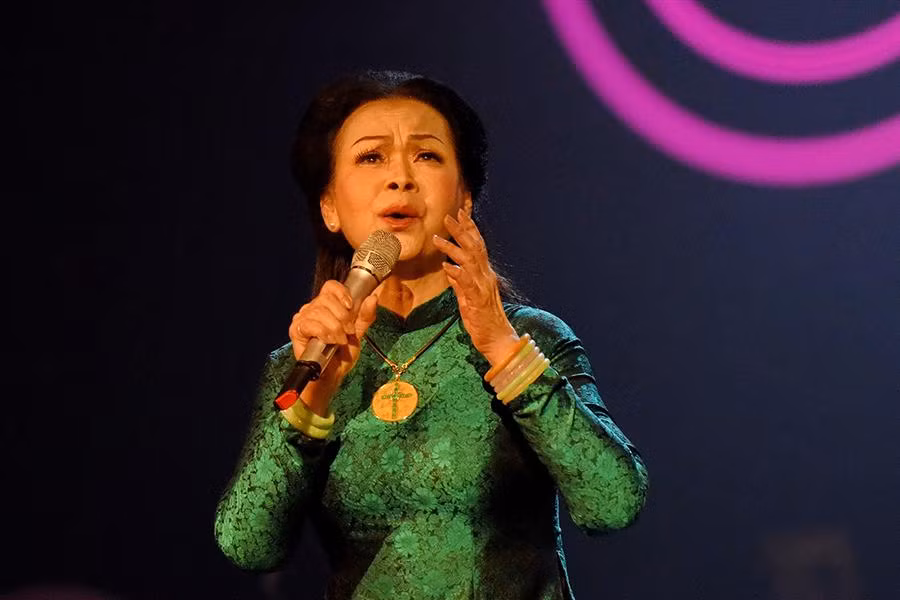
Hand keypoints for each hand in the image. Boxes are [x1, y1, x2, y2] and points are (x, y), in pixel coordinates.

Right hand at [288, 280, 378, 411]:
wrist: (333, 374)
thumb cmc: (342, 354)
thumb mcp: (358, 333)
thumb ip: (365, 316)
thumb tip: (373, 298)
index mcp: (327, 305)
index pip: (331, 286)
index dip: (341, 294)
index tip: (350, 307)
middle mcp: (313, 308)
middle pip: (326, 299)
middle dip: (342, 317)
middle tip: (347, 332)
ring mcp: (303, 318)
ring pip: (319, 311)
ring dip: (334, 328)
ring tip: (339, 340)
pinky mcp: (296, 330)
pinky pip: (310, 324)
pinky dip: (323, 332)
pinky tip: (329, 341)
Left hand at [433, 208, 520, 366]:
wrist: (498, 342)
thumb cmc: (483, 323)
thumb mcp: (468, 300)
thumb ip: (460, 284)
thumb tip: (450, 269)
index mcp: (484, 276)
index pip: (477, 247)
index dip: (469, 229)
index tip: (460, 214)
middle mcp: (486, 278)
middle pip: (474, 248)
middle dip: (461, 231)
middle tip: (448, 216)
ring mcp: (483, 289)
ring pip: (469, 262)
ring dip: (454, 248)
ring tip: (438, 238)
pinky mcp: (479, 302)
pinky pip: (468, 285)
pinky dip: (458, 274)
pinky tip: (447, 266)